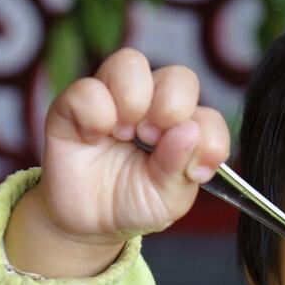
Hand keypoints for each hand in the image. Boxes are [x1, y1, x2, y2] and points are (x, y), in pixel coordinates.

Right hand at [4, 48, 228, 276]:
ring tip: (124, 135)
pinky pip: (88, 88)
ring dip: (134, 101)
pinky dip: (94, 115)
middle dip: (172, 110)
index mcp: (182, 129)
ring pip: (132, 63)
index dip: (209, 138)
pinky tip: (92, 138)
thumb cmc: (134, 204)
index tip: (195, 172)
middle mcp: (152, 106)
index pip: (209, 115)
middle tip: (152, 141)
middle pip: (179, 77)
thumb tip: (189, 130)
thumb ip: (182, 168)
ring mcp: (114, 99)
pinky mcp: (75, 103)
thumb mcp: (167, 199)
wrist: (88, 221)